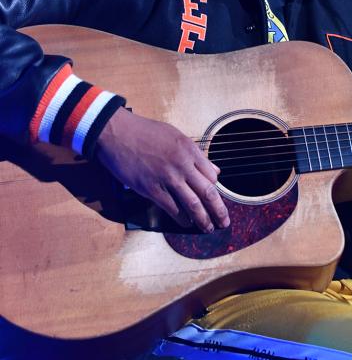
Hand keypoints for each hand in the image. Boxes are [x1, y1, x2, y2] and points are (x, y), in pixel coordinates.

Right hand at [96, 107, 229, 231]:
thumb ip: (195, 153)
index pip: (211, 175)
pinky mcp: (151, 189)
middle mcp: (182, 165)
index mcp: (189, 150)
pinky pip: (171, 207)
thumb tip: (214, 170)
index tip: (217, 198)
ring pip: (192, 204)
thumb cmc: (145, 131)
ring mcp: (167, 178)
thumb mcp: (175, 135)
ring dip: (202, 219)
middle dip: (219, 210)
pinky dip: (181, 218)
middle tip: (225, 222)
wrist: (118, 133)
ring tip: (208, 228)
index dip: (216, 189)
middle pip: (207, 192)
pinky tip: (186, 223)